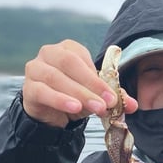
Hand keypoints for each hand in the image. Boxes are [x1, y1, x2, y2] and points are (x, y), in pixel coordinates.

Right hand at [22, 39, 137, 127]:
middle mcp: (49, 53)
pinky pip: (42, 91)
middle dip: (91, 85)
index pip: (83, 58)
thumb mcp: (96, 95)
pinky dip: (59, 99)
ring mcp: (36, 69)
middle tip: (107, 103)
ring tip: (95, 108)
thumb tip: (133, 105)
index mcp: (68, 48)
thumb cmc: (75, 96)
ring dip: (78, 94)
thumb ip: (114, 97)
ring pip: (56, 78)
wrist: (52, 113)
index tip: (113, 96)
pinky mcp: (28, 88)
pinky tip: (73, 108)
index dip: (99, 78)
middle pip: (70, 64)